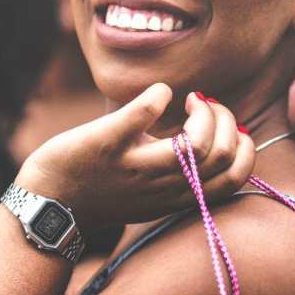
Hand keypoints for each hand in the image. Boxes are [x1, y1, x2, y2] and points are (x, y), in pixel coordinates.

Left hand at [15, 84, 254, 233]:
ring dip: (203, 113)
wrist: (50, 201)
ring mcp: (134, 167)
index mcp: (175, 196)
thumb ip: (180, 169)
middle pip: (220, 157)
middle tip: (205, 106)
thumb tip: (209, 129)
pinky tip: (158, 92)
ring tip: (188, 99)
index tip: (228, 128)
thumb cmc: (105, 188)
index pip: (233, 180)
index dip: (244, 149)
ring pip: (194, 145)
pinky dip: (156, 97)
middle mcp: (160, 186)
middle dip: (226, 122)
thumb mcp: (151, 190)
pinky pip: (140, 117)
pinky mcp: (105, 144)